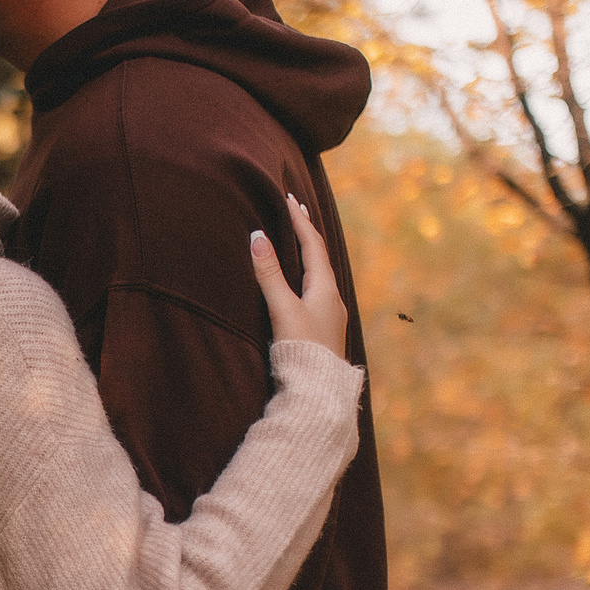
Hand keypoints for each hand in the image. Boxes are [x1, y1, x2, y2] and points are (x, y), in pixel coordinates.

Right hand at [249, 194, 348, 356]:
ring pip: (319, 273)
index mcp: (325, 287)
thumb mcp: (282, 309)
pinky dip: (307, 274)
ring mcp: (330, 314)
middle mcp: (332, 297)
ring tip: (298, 241)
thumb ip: (269, 274)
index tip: (290, 199)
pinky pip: (317, 289)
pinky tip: (302, 283)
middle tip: (297, 210)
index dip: (300, 220)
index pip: (312, 244)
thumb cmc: (301, 349)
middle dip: (306, 232)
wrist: (319, 391)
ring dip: (308, 253)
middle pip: (319, 256)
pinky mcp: (324, 329)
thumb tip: (257, 237)